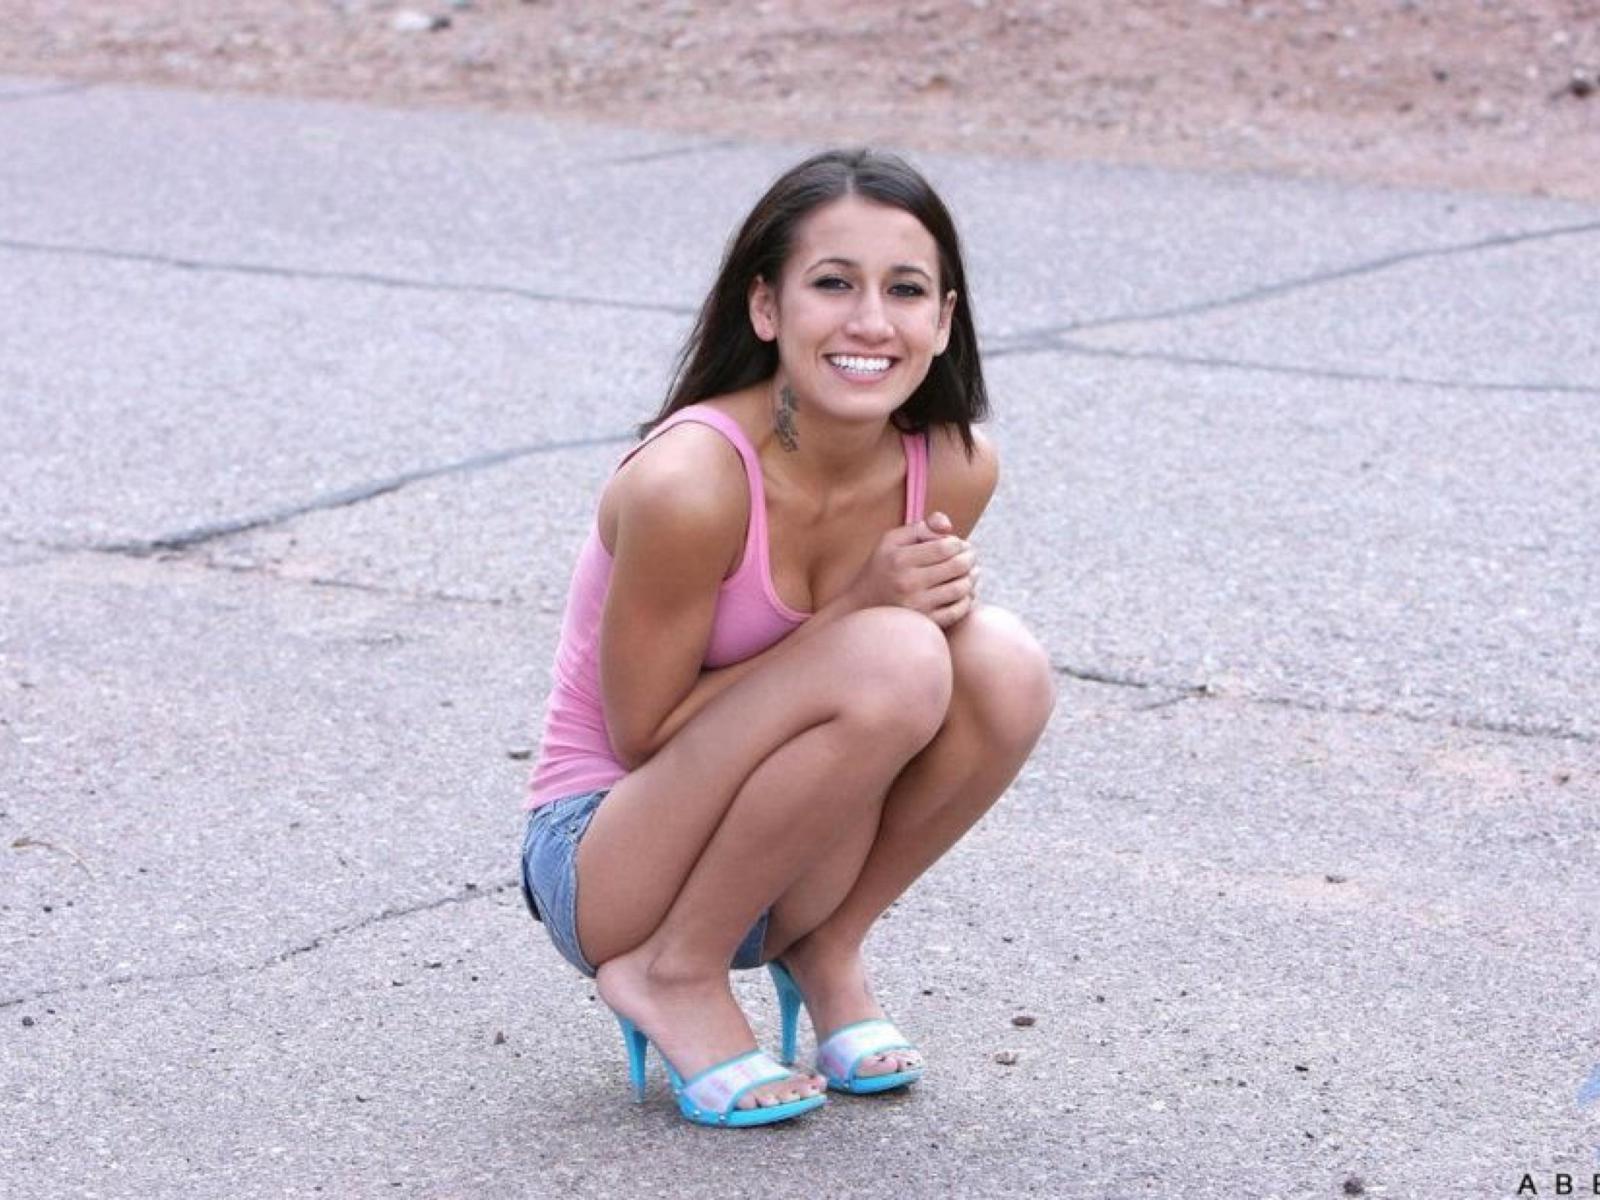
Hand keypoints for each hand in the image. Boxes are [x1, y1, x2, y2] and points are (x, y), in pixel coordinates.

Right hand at [846, 510, 977, 628]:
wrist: (861, 607)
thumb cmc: (881, 568)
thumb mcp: (892, 541)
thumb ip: (921, 527)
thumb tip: (948, 525)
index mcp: (900, 559)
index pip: (946, 546)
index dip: (958, 542)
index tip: (957, 544)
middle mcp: (908, 583)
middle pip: (957, 566)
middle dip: (970, 558)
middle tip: (970, 556)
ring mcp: (917, 606)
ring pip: (961, 588)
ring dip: (972, 578)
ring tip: (971, 572)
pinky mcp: (924, 623)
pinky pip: (958, 611)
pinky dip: (967, 600)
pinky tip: (965, 592)